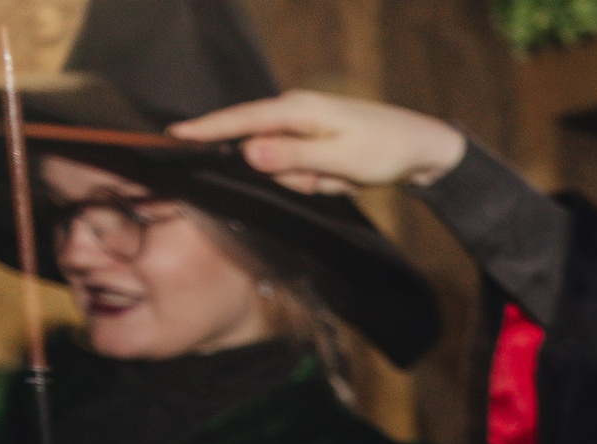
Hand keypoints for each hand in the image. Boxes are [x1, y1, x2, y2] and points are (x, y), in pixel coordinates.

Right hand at [169, 91, 467, 193]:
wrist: (421, 149)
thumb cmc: (385, 151)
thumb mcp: (340, 160)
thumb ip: (292, 157)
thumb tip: (247, 152)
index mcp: (298, 109)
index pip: (241, 120)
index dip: (208, 129)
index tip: (175, 136)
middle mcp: (295, 113)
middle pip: (263, 154)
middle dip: (294, 175)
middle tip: (330, 177)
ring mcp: (304, 128)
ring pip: (284, 168)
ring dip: (311, 180)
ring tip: (343, 175)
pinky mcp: (312, 142)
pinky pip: (302, 172)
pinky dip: (321, 180)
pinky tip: (344, 176)